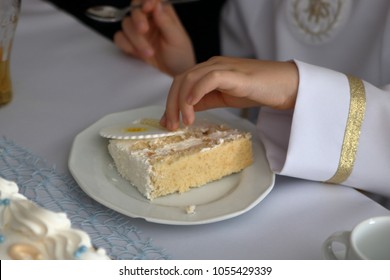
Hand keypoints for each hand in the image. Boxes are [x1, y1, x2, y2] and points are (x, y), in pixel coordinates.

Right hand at [114, 0, 195, 75]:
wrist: (174, 76)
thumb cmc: (180, 57)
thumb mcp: (177, 39)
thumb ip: (166, 22)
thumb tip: (156, 5)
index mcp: (163, 14)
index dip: (147, 0)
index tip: (148, 8)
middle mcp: (149, 20)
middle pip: (135, 10)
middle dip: (138, 19)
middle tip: (144, 30)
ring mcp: (139, 32)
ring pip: (126, 24)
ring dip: (135, 39)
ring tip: (149, 53)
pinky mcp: (131, 44)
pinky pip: (120, 38)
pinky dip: (126, 45)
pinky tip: (136, 54)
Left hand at [160, 56, 298, 129]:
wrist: (284, 85)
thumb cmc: (257, 90)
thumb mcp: (223, 97)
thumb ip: (205, 100)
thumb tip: (186, 111)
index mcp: (208, 70)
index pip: (180, 83)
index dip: (170, 103)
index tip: (168, 123)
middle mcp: (212, 65)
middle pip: (180, 80)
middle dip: (171, 104)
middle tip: (171, 126)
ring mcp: (222, 67)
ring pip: (190, 78)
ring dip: (181, 102)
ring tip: (184, 122)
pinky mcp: (234, 74)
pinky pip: (209, 78)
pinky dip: (196, 92)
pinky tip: (192, 108)